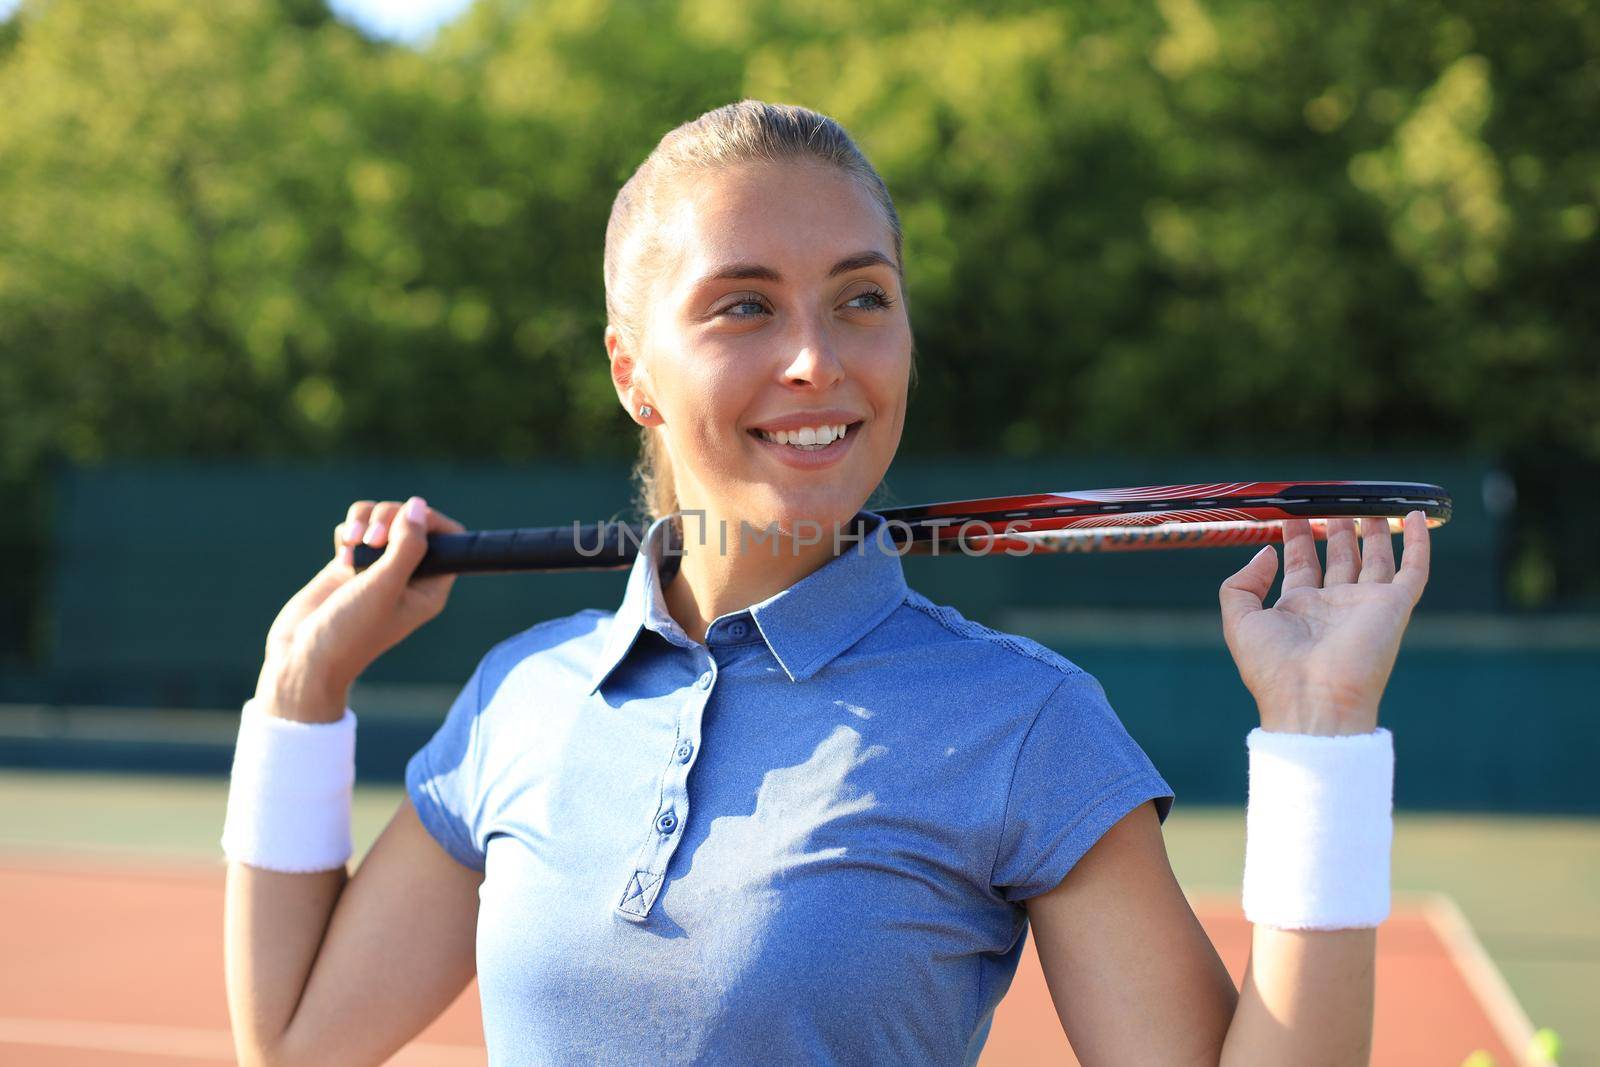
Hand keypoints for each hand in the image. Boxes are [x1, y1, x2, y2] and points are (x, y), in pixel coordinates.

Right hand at [255, 496, 466, 720]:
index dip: (431, 520)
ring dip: (367, 521)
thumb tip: (418, 506)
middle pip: (412, 521)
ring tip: (353, 544)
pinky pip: (358, 527)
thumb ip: (408, 546)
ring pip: (382, 519)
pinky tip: (340, 553)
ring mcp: (378, 568)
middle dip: (390, 518)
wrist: (302, 654)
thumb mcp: (385, 586)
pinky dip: (349, 531)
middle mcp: (408, 576)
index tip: (407, 520)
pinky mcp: (351, 563)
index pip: (448, 539)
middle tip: (373, 541)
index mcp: (430, 588)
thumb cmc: (350, 630)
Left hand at [1218, 512, 1430, 734]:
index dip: (1297, 538)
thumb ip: (1242, 584)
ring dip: (1372, 532)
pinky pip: (1413, 570)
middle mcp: (1333, 606)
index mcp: (1298, 610)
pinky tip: (1417, 518)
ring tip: (1366, 503)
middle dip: (1334, 530)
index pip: (1301, 564)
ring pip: (1374, 559)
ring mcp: (1365, 605)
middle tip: (1331, 501)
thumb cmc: (1273, 667)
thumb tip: (1266, 552)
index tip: (1291, 512)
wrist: (1313, 700)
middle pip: (1338, 558)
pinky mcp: (1394, 608)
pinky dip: (1418, 544)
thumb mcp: (1239, 621)